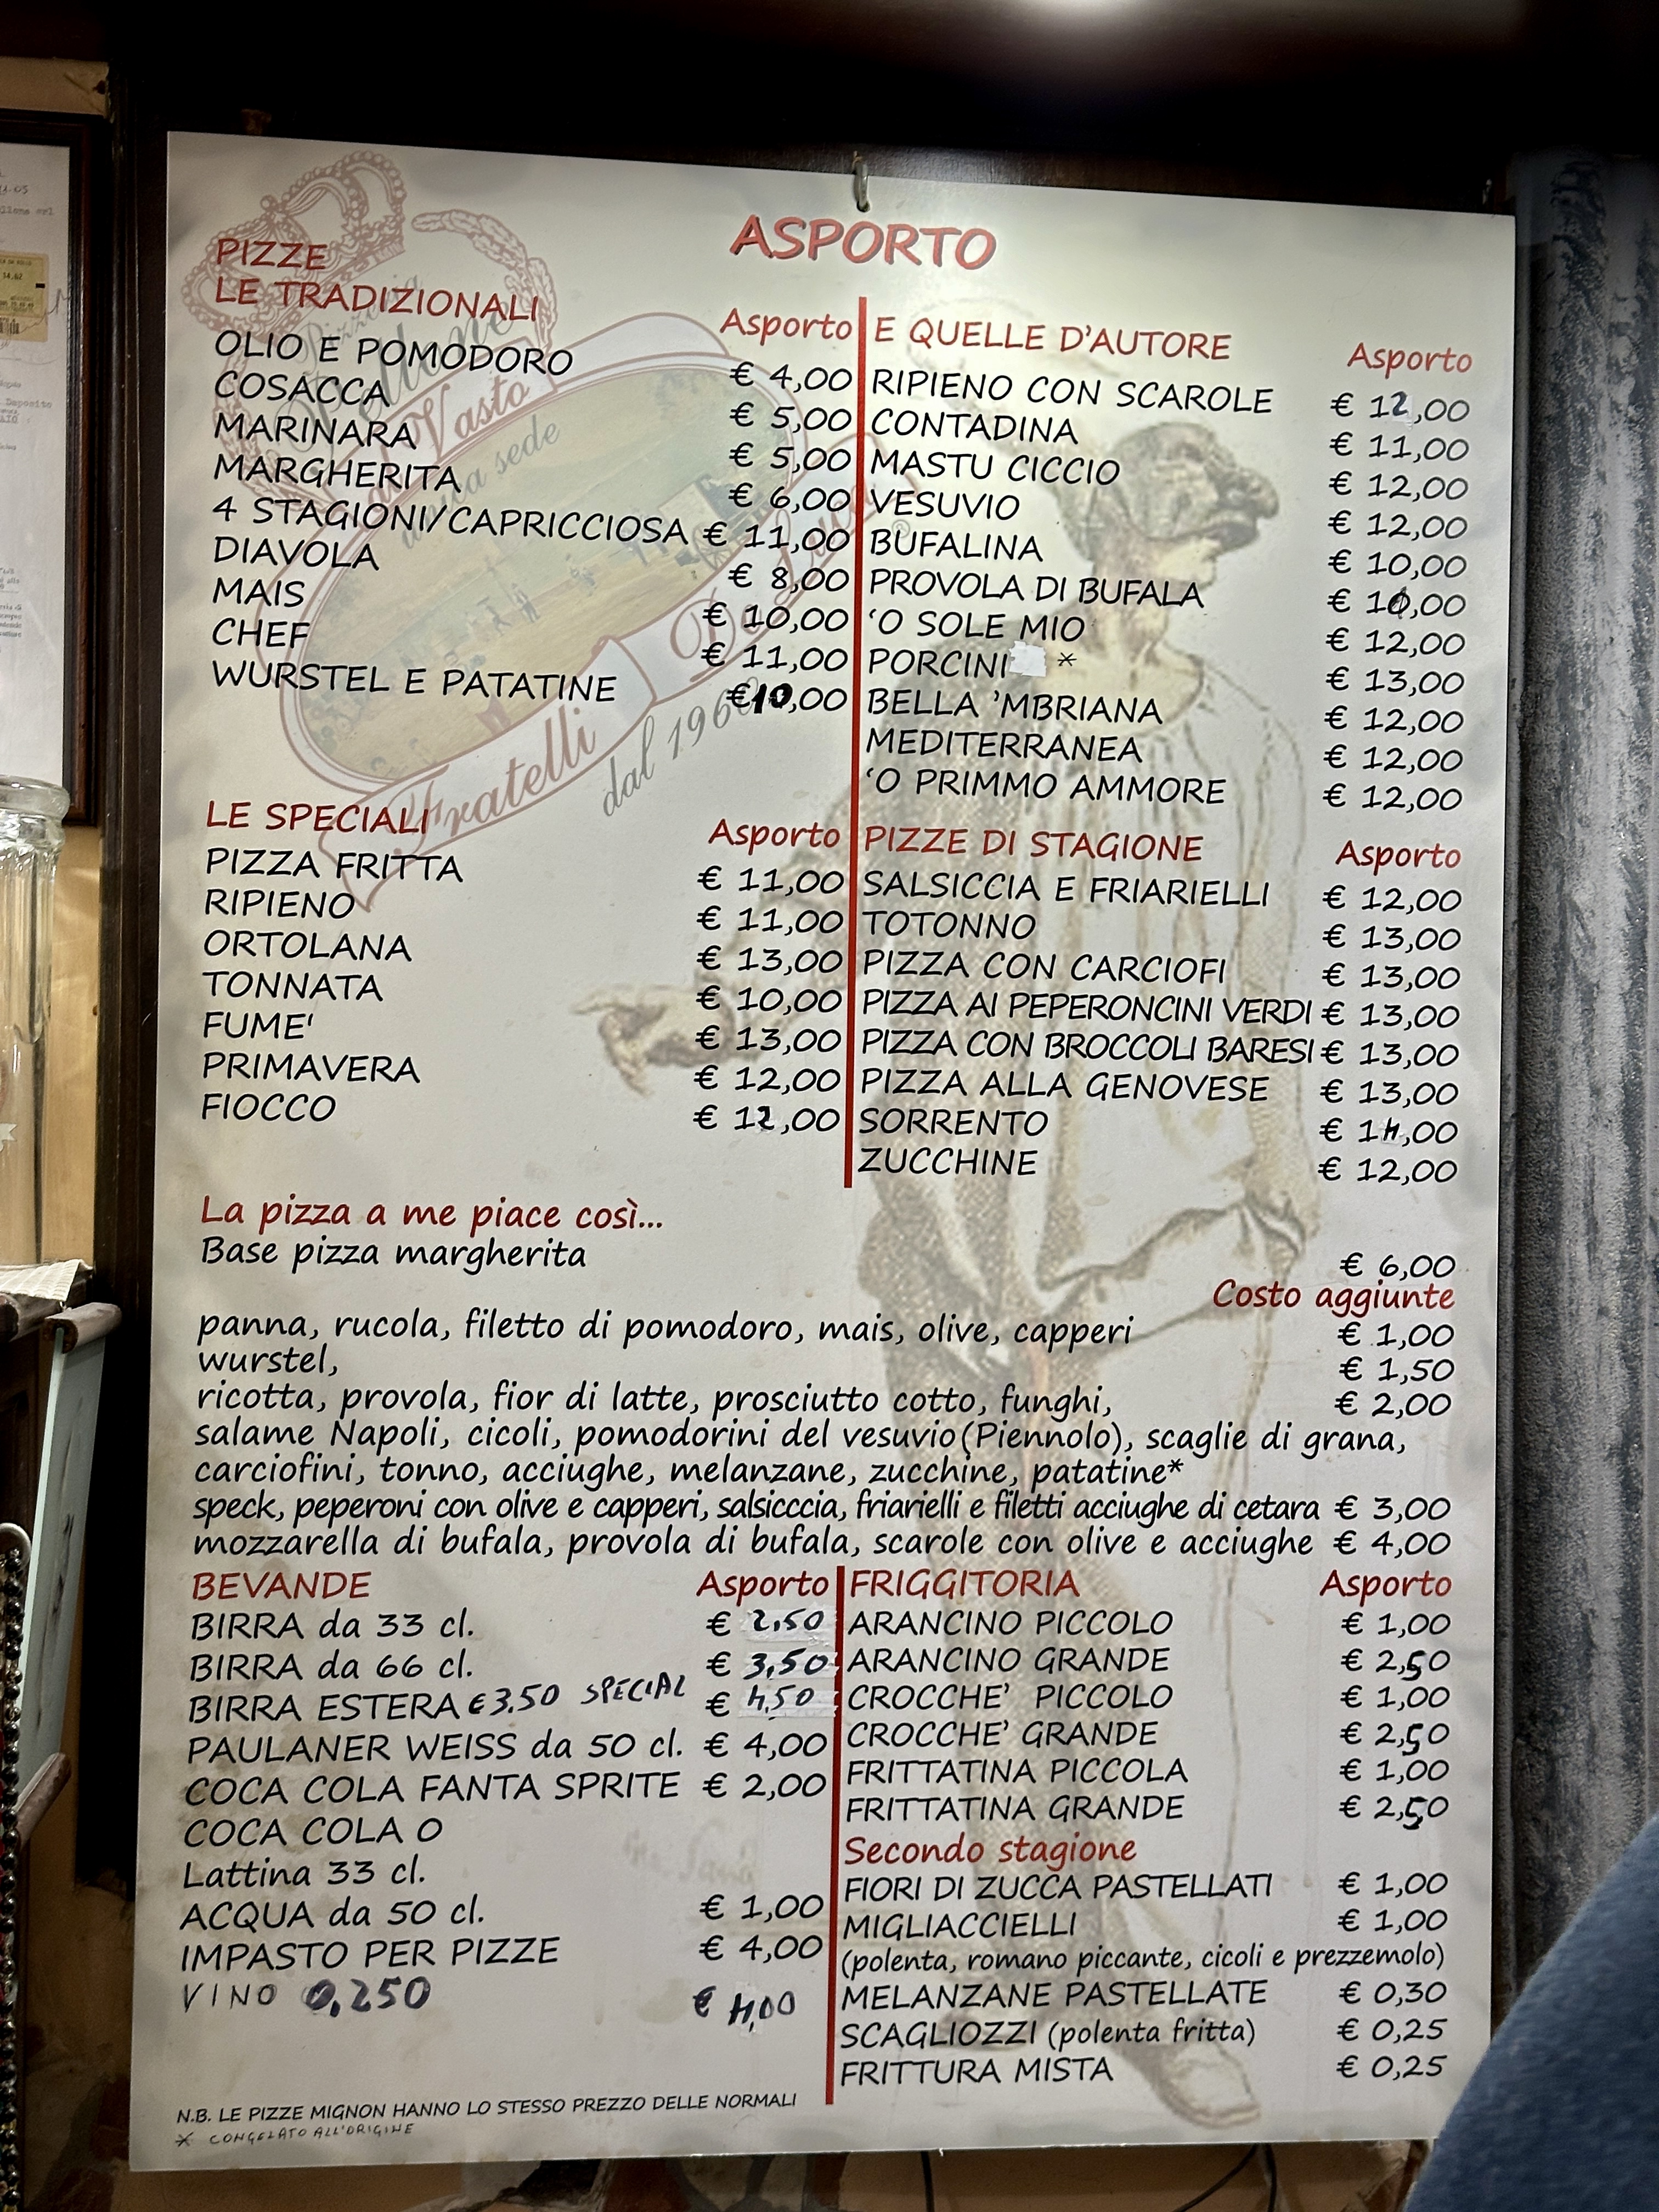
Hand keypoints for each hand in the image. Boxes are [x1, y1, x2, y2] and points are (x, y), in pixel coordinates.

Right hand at [575, 985, 708, 1094]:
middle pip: (609, 1031)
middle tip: (632, 1064)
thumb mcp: (675, 1023)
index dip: (591, 1003)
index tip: (573, 1009)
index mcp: (642, 1000)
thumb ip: (651, 1036)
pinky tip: (646, 1090)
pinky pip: (631, 1066)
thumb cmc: (699, 1014)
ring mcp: (639, 1034)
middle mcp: (635, 1016)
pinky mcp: (646, 1051)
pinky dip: (636, 1078)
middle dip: (617, 1049)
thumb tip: (632, 1054)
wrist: (721, 1027)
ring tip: (643, 1081)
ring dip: (626, 1068)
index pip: (611, 998)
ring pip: (617, 1052)